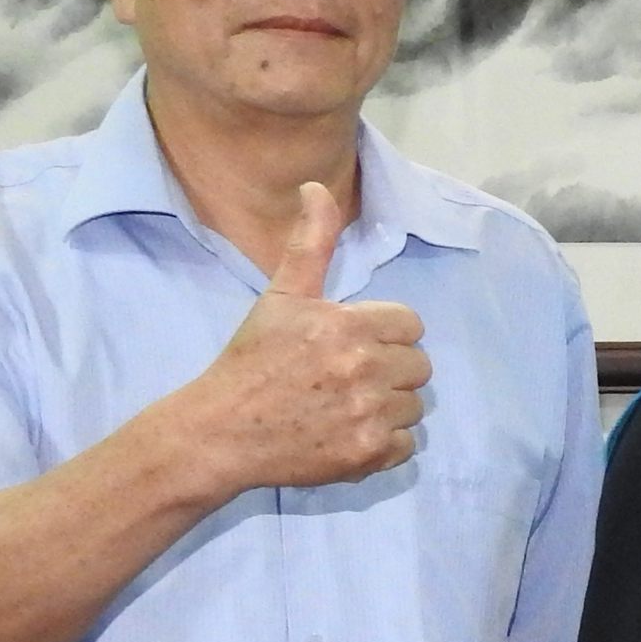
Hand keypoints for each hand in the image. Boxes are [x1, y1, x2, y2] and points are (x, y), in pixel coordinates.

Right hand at [177, 181, 429, 494]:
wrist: (221, 431)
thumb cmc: (252, 360)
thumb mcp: (281, 295)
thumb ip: (310, 243)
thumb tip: (317, 187)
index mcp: (347, 325)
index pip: (410, 324)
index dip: (384, 332)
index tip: (351, 342)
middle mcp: (363, 368)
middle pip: (419, 365)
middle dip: (390, 368)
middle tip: (346, 375)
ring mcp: (367, 414)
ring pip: (414, 406)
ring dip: (389, 405)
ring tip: (345, 403)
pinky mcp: (366, 454)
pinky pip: (406, 445)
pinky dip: (385, 443)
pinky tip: (349, 431)